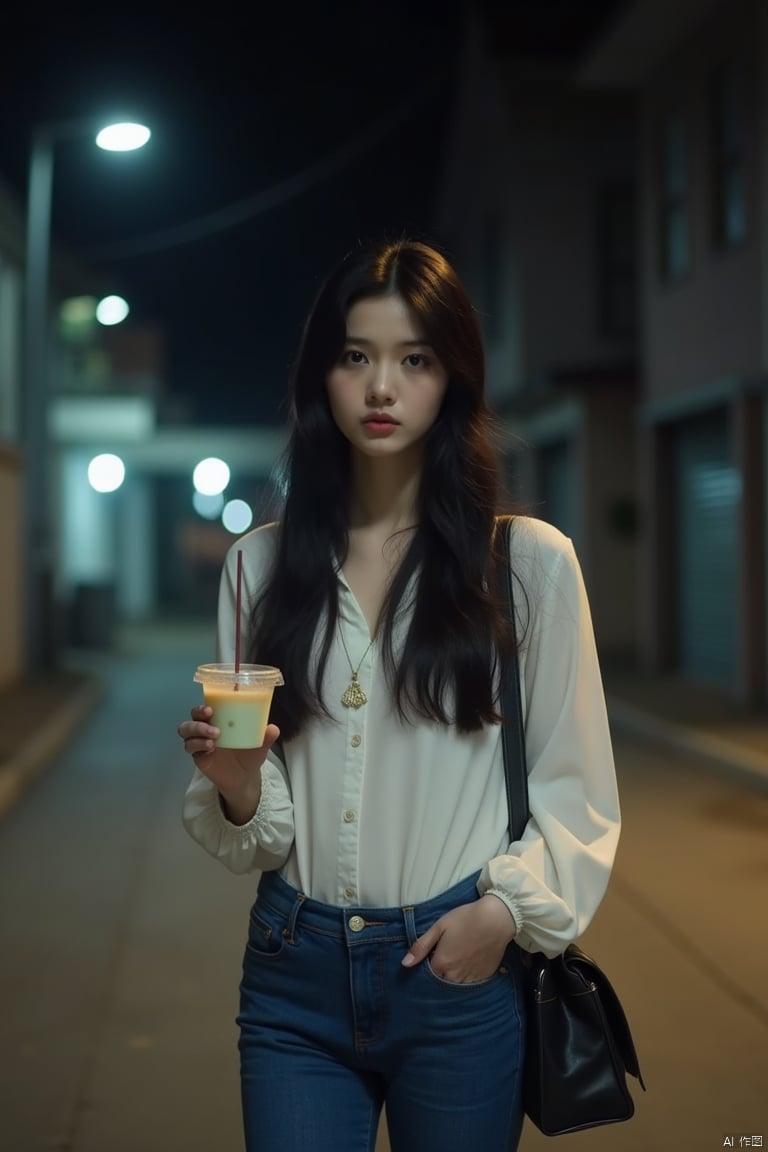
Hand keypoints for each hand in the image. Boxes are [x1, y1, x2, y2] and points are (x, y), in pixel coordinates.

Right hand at [177, 704, 280, 823]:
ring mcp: (200, 741)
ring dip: (197, 730)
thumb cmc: (250, 753)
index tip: (213, 706)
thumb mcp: (261, 744)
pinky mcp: (198, 756)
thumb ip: (266, 736)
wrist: (245, 777)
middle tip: (211, 716)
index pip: (207, 706)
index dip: (205, 703)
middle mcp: (207, 727)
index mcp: (220, 719)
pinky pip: (191, 747)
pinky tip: (210, 748)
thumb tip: (273, 728)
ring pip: (186, 730)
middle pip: (193, 715)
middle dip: (198, 714)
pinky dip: (198, 745)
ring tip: (214, 737)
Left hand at [401, 895, 516, 982]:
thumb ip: (421, 946)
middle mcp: (454, 976)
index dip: (428, 965)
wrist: (496, 919)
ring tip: (457, 959)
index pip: (427, 974)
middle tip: (446, 956)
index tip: (432, 955)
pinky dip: (466, 978)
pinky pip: (470, 984)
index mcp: (441, 964)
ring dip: (452, 977)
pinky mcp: (483, 977)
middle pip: (441, 982)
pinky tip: (469, 963)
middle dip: (439, 973)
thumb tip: (405, 964)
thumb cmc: (465, 919)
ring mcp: (470, 979)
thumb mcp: (439, 927)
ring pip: (455, 985)